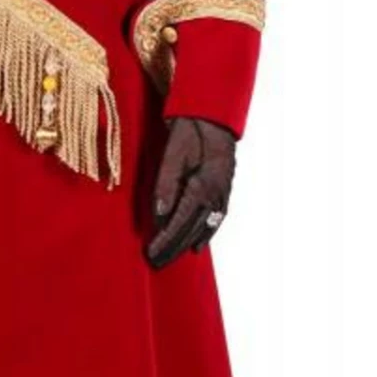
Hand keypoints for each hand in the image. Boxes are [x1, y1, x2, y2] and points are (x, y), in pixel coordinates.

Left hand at [146, 115, 236, 268]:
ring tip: (173, 258)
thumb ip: (166, 185)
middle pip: (192, 229)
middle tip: (157, 263)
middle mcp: (216, 193)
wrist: (212, 113)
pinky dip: (207, 233)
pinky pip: (217, 218)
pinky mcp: (225, 188)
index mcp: (202, 185)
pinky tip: (198, 244)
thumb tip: (159, 216)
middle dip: (174, 248)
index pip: (180, 222)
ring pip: (205, 227)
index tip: (151, 253)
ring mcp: (223, 192)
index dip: (165, 240)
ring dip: (188, 244)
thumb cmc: (189, 130)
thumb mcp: (173, 154)